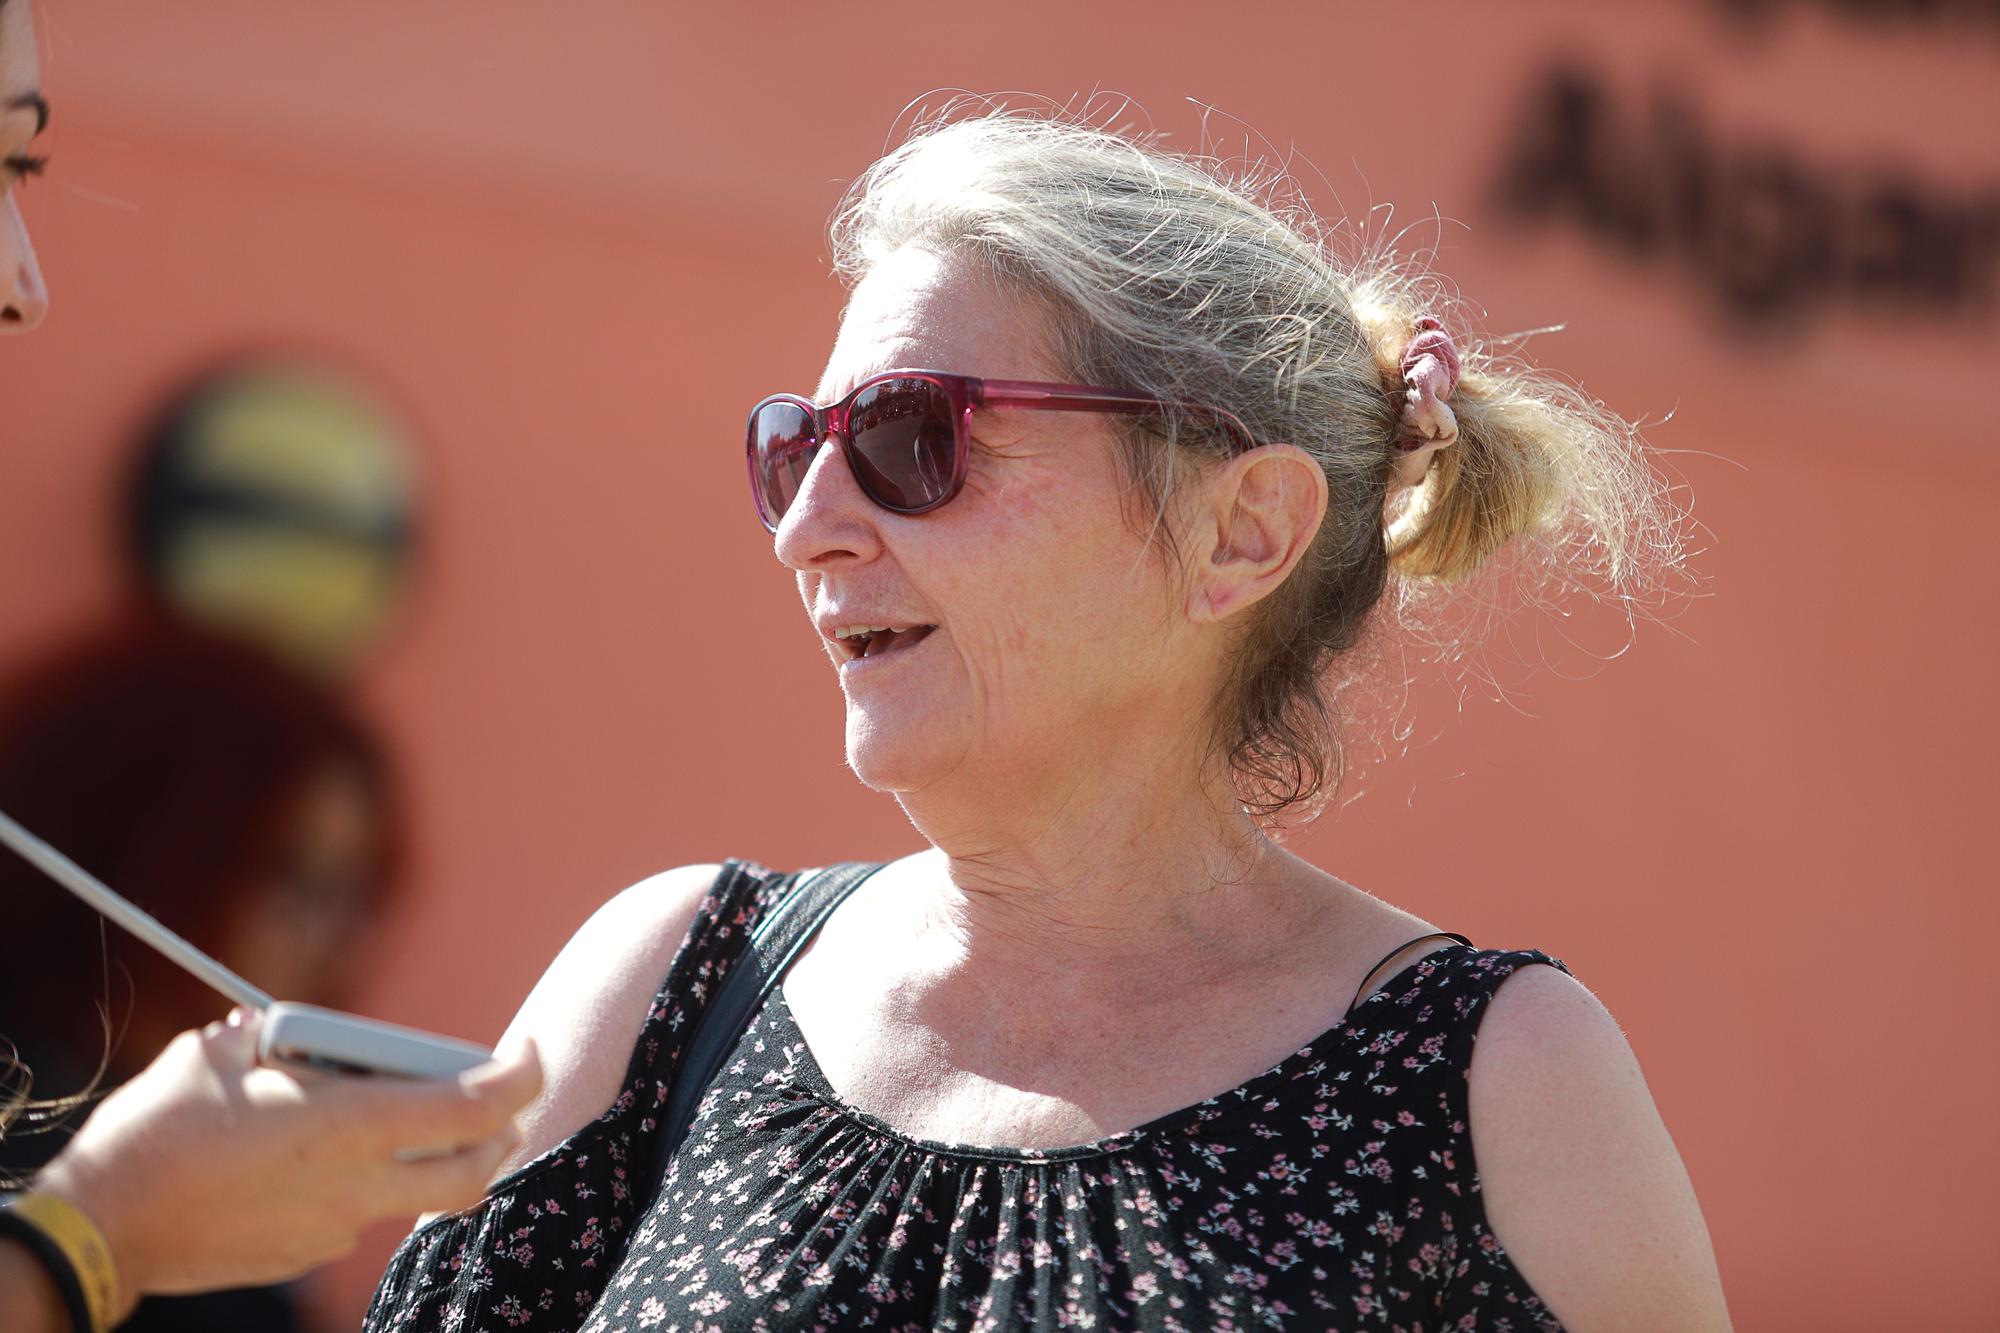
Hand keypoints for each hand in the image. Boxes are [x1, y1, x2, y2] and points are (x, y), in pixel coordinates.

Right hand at [32, 1008, 540, 1323]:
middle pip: (475, 1172)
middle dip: (499, 1136)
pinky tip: (310, 1158)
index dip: (521, 1076)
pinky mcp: (304, 1254)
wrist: (101, 1223)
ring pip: (414, 1194)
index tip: (529, 1049)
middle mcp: (356, 1183)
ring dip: (422, 1156)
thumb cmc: (158, 1128)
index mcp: (348, 1124)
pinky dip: (360, 1181)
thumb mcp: (223, 1054)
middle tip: (491, 1101)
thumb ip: (281, 1039)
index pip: (474, 1106)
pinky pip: (358, 1213)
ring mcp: (333, 1226)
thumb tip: (290, 1028)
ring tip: (378, 1117)